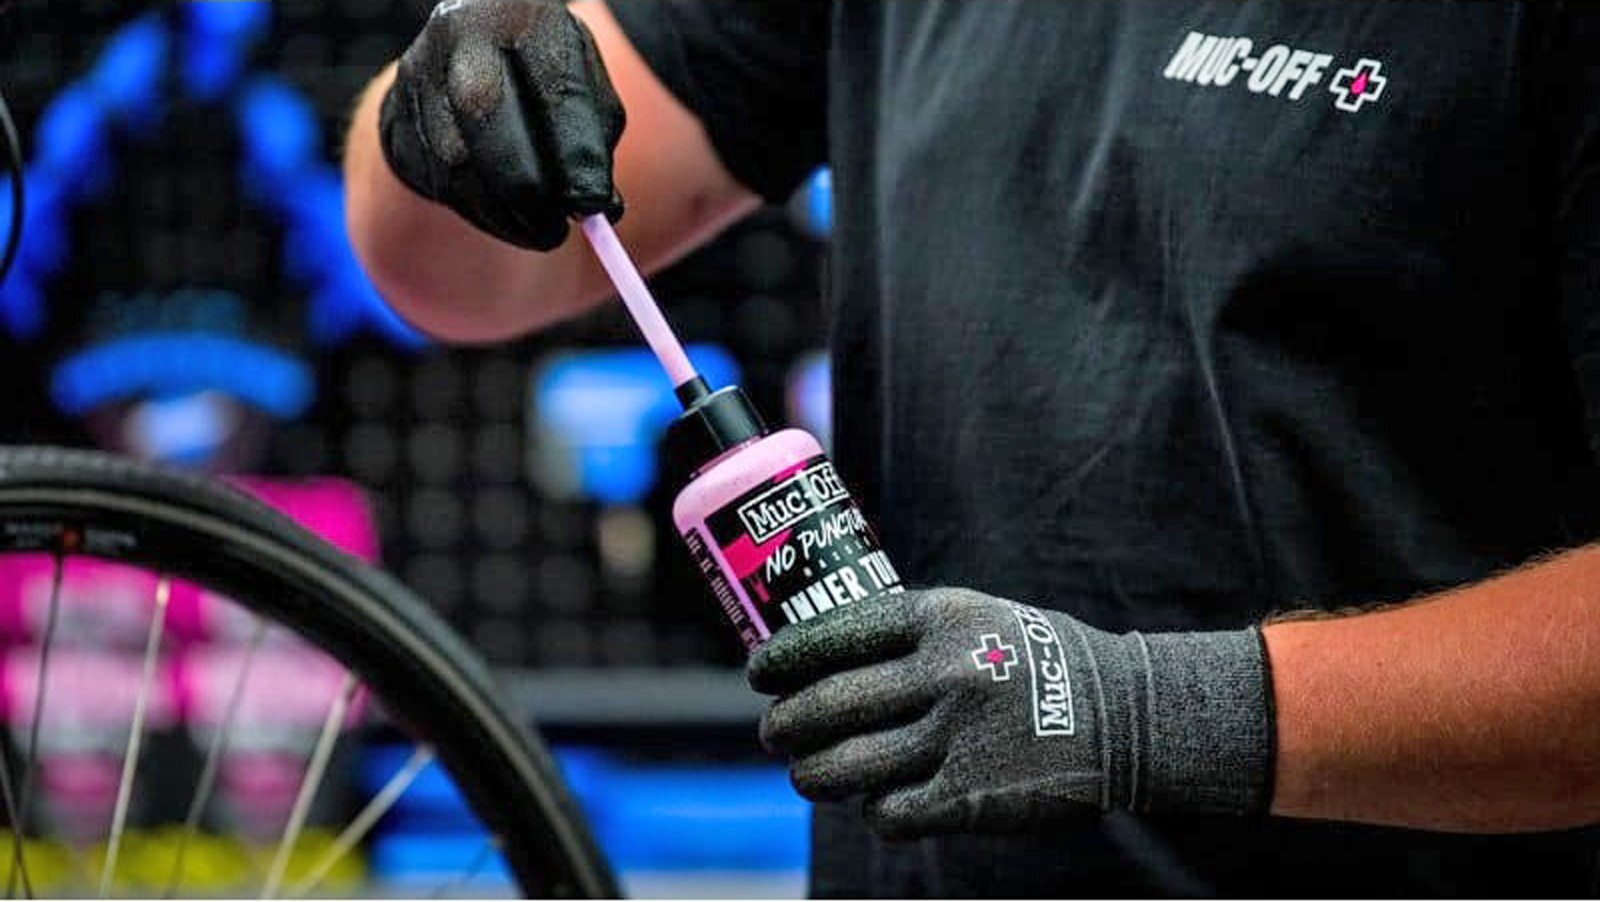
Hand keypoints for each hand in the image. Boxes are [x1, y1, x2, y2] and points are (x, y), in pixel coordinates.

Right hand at [379, 0, 624, 249]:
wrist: (465, 65)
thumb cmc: (539, 81)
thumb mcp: (580, 90)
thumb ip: (595, 142)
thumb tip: (598, 209)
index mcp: (519, 13)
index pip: (551, 85)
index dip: (575, 153)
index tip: (596, 206)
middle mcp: (458, 31)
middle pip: (484, 112)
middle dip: (526, 188)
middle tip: (558, 232)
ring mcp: (417, 72)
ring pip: (453, 160)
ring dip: (501, 213)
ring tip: (539, 233)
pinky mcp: (394, 117)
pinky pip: (434, 181)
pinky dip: (477, 212)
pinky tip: (503, 219)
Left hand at [748, 588, 1273, 839]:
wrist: (1126, 714)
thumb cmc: (1034, 661)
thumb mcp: (978, 618)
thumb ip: (911, 633)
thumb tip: (819, 655)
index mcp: (943, 618)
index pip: (838, 631)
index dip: (786, 656)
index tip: (757, 673)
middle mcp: (946, 672)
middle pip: (830, 702)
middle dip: (785, 723)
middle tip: (771, 732)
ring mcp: (959, 736)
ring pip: (847, 764)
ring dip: (811, 775)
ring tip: (805, 775)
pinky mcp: (971, 795)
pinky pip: (890, 810)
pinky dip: (874, 809)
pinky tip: (877, 802)